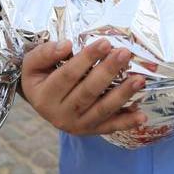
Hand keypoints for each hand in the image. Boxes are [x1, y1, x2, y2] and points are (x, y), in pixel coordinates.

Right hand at [21, 40, 146, 135]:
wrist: (42, 103)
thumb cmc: (40, 78)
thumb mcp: (32, 65)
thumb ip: (45, 53)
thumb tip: (66, 45)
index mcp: (44, 97)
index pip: (68, 75)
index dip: (86, 58)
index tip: (104, 42)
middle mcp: (60, 115)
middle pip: (88, 92)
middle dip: (107, 72)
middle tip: (124, 53)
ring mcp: (77, 125)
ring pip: (102, 110)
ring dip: (122, 95)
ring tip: (139, 79)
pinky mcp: (91, 130)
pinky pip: (110, 127)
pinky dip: (127, 122)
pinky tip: (141, 116)